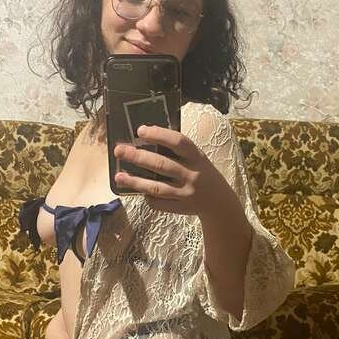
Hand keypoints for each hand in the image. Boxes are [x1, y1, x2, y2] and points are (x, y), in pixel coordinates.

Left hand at [113, 124, 233, 218]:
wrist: (220, 202)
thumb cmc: (202, 173)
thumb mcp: (197, 158)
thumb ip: (178, 151)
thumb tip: (147, 138)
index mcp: (197, 157)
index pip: (178, 142)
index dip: (159, 134)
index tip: (140, 130)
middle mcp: (192, 175)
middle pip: (161, 165)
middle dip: (138, 157)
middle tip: (119, 150)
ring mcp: (187, 193)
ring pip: (156, 187)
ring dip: (135, 181)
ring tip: (118, 176)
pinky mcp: (181, 208)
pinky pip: (159, 203)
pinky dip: (147, 197)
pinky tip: (137, 190)